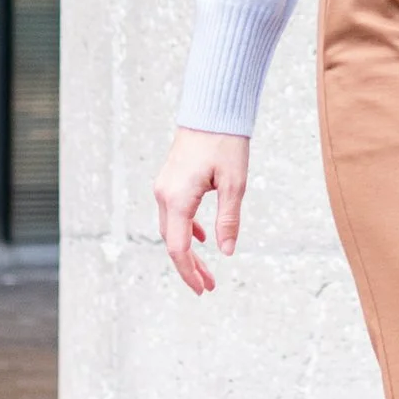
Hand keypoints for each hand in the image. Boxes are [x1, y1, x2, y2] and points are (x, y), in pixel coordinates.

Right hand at [155, 127, 249, 294]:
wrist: (212, 109)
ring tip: (207, 269)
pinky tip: (202, 237)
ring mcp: (164, 186)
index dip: (189, 271)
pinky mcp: (170, 180)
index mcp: (177, 198)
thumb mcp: (234, 184)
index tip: (203, 289)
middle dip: (190, 266)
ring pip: (171, 229)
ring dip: (188, 250)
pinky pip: (173, 213)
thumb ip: (228, 219)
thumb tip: (226, 251)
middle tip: (209, 286)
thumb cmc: (225, 142)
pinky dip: (185, 230)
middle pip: (172, 242)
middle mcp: (164, 194)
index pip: (178, 248)